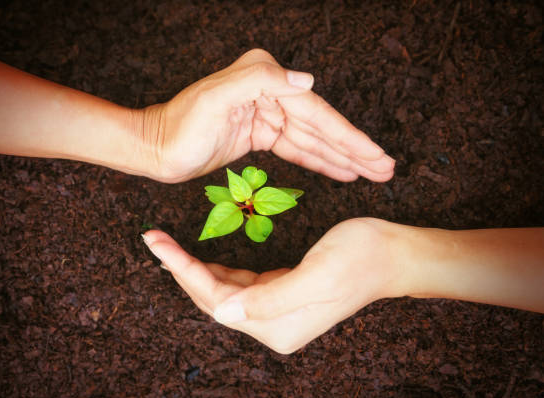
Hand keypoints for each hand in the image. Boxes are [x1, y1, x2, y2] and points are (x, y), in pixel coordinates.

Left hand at [138, 49, 394, 182]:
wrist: (157, 150)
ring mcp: (265, 113)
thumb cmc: (180, 127)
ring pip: (312, 140)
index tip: (376, 155)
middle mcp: (269, 91)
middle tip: (386, 168)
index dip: (348, 137)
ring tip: (373, 173)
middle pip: (321, 126)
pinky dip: (319, 160)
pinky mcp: (259, 134)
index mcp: (263, 79)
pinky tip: (341, 170)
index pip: (315, 112)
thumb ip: (259, 80)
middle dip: (354, 149)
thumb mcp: (215, 99)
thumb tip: (308, 81)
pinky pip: (296, 148)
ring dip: (343, 157)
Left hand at [142, 218, 404, 353]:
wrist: (392, 254)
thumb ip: (269, 299)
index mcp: (277, 325)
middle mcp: (273, 325)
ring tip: (168, 246)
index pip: (217, 300)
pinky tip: (204, 258)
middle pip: (214, 298)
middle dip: (182, 269)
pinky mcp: (283, 294)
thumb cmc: (359, 258)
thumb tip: (224, 314)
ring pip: (224, 291)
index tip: (157, 244)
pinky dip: (220, 271)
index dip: (185, 271)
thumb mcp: (316, 275)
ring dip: (197, 269)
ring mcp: (278, 312)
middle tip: (154, 239)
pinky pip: (241, 285)